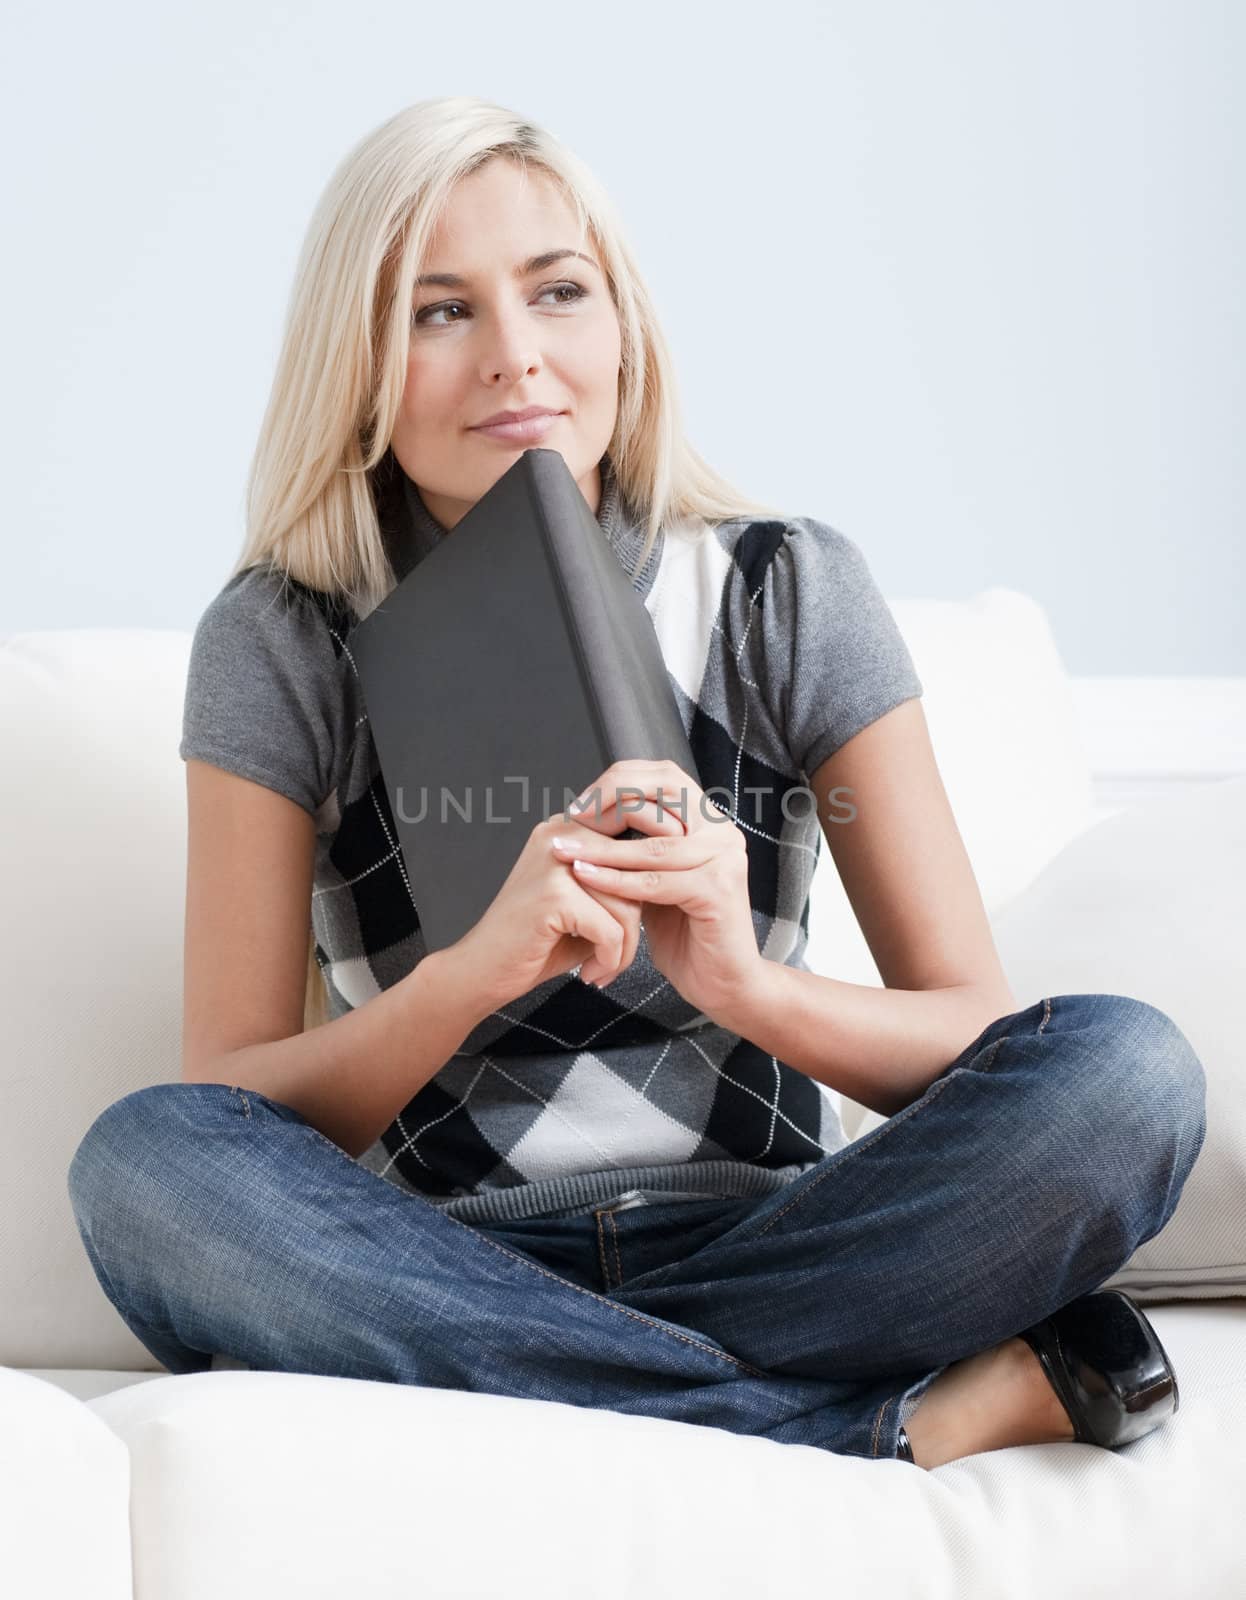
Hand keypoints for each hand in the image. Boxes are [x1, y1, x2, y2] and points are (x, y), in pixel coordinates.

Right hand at [446, 813, 644, 1010]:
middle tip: (618, 957)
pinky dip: (609, 958)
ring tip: (603, 970)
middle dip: (635, 923)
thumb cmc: (534, 942)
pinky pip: (611, 929)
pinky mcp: (554, 894)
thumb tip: (670, 877)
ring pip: (627, 904)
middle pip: (634, 872)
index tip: (661, 906)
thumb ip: (618, 884)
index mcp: (567, 830)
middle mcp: (560, 835)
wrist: (481, 972)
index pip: (632, 835)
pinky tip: (592, 974)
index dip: (653, 871)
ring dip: (623, 949)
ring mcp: (556, 862)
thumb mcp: (583, 904)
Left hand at [550, 759, 765, 1020]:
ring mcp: (724, 859)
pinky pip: (656, 881)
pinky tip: (586, 877)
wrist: (721, 982)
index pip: (664, 777)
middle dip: (611, 798)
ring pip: (653, 844)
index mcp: (710, 821)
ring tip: (566, 850)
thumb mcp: (657, 877)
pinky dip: (616, 880)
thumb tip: (593, 815)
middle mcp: (723, 832)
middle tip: (572, 814)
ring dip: (602, 847)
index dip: (620, 780)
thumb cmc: (686, 931)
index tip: (580, 800)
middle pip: (664, 793)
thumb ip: (638, 845)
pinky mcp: (718, 890)